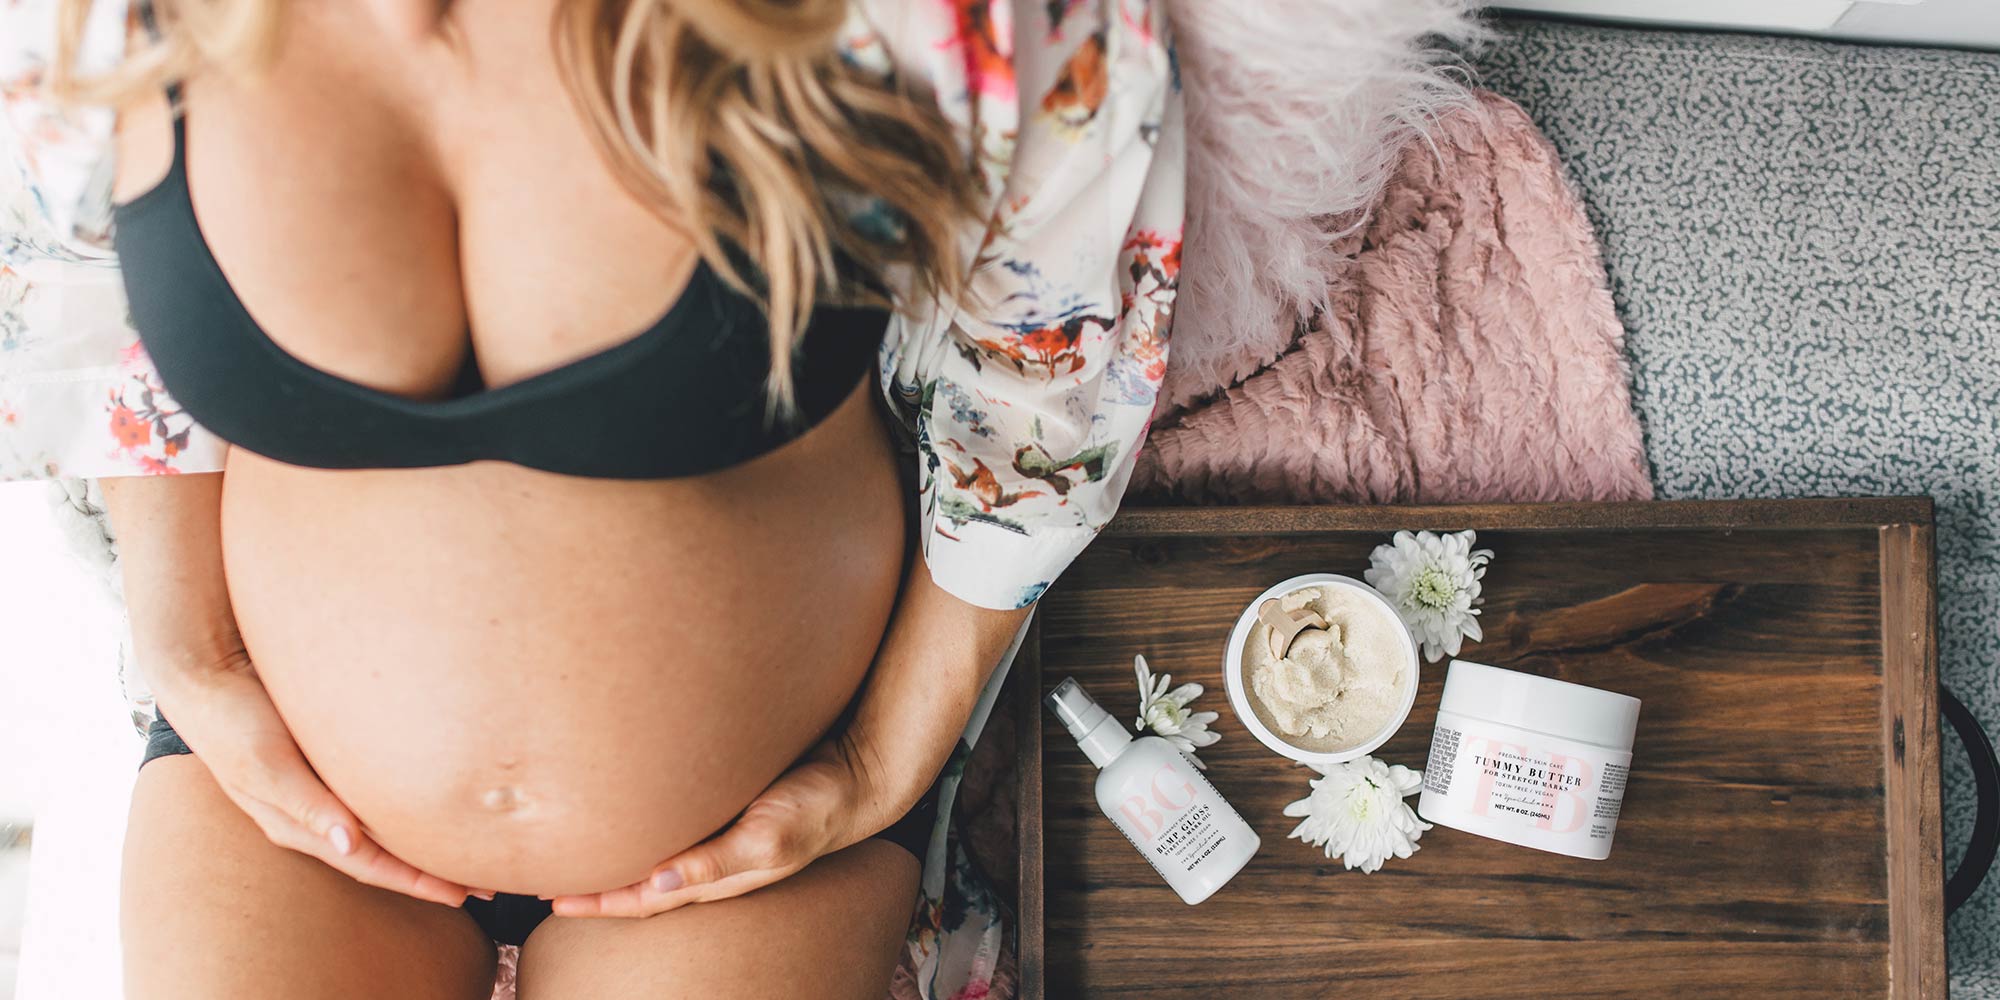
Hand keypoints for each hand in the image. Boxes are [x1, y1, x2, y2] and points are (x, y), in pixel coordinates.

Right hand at [154, 652, 473, 907]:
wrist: (207, 673)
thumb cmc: (233, 720)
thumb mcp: (266, 763)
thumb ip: (306, 803)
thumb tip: (347, 845)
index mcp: (295, 824)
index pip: (367, 864)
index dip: (413, 881)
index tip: (458, 893)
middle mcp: (311, 814)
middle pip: (380, 854)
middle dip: (427, 872)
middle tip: (481, 884)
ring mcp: (318, 789)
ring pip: (379, 827)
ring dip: (420, 841)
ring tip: (464, 851)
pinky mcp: (326, 763)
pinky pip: (372, 794)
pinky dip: (404, 806)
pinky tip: (429, 802)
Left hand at [549, 736, 899, 917]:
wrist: (857, 773)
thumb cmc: (817, 808)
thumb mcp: (770, 838)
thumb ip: (716, 863)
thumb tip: (658, 884)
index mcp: (718, 878)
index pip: (644, 899)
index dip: (599, 902)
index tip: (553, 898)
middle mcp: (712, 861)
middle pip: (641, 883)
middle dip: (595, 886)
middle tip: (546, 879)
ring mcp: (719, 833)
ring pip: (655, 855)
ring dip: (615, 857)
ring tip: (576, 850)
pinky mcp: (726, 804)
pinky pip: (675, 823)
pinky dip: (644, 826)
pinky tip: (629, 812)